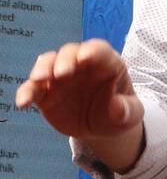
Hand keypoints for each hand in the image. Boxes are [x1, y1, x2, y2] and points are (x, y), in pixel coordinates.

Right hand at [15, 38, 143, 143]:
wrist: (102, 127)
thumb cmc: (120, 113)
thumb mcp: (131, 114)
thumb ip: (127, 110)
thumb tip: (118, 107)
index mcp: (106, 64)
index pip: (99, 50)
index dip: (92, 51)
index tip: (85, 57)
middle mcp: (81, 65)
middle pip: (70, 53)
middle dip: (64, 60)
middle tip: (62, 73)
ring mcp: (61, 77)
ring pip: (48, 63)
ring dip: (42, 69)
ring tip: (39, 79)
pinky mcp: (46, 92)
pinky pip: (33, 88)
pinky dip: (26, 92)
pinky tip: (24, 103)